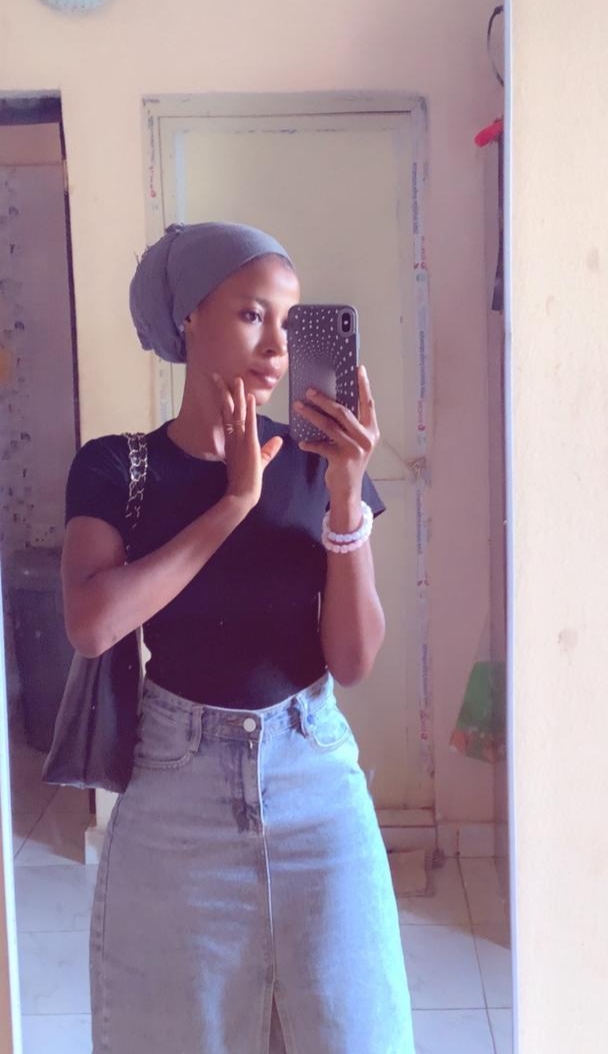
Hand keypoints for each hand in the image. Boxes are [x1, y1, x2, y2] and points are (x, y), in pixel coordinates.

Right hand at [212, 374, 282, 510]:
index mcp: (232, 441)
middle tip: (218, 375)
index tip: (222, 387)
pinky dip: (250, 409)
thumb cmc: (247, 481)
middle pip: (227, 410)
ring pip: (236, 413)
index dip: (225, 401)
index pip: (227, 416)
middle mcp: (233, 438)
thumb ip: (269, 450)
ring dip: (236, 395)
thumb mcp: (260, 461)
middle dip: (223, 392)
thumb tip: (279, 440)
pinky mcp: (249, 444)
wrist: (242, 494)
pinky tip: (249, 397)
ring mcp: (239, 440)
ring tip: (235, 379)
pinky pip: (248, 422)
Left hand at [294, 364, 379, 505]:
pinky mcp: (343, 459)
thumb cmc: (348, 462)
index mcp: (371, 430)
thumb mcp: (354, 442)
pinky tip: (302, 442)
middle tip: (309, 390)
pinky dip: (310, 443)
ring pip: (330, 426)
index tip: (358, 369)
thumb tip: (331, 403)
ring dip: (312, 415)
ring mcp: (356, 449)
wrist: (348, 490)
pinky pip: (322, 446)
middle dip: (324, 400)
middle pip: (343, 412)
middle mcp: (366, 438)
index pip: (368, 403)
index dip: (363, 385)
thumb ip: (349, 425)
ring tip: (298, 407)